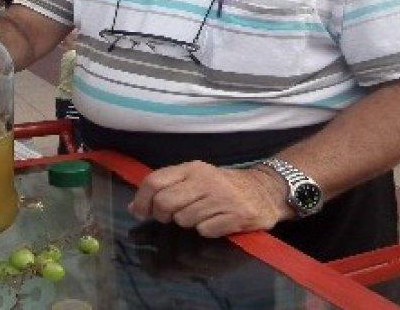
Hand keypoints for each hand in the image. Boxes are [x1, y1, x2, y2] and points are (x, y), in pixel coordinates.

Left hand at [128, 161, 292, 237]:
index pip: (154, 181)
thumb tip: (134, 207)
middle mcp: (205, 180)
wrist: (265, 191)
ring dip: (187, 223)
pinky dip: (207, 230)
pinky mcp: (235, 216)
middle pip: (165, 203)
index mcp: (192, 168)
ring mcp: (221, 198)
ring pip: (184, 220)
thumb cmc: (223, 185)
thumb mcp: (195, 178)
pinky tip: (216, 222)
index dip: (142, 200)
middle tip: (171, 216)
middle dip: (163, 215)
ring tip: (201, 215)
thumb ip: (166, 188)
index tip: (141, 212)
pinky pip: (205, 231)